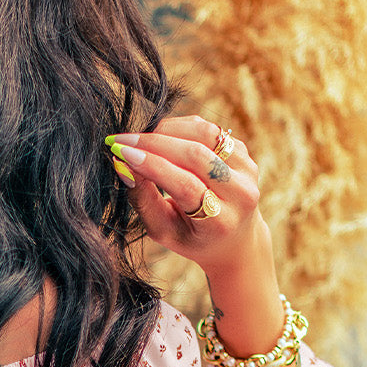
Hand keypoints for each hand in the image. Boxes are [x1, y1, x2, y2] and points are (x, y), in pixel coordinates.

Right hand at [107, 115, 265, 283]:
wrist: (233, 238)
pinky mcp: (244, 151)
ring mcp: (247, 169)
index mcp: (220, 222)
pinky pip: (208, 129)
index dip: (151, 166)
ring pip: (204, 134)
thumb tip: (122, 164)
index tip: (120, 153)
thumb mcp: (163, 231)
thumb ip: (143, 200)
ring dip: (166, 130)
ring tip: (140, 140)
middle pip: (196, 155)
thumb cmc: (191, 238)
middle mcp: (240, 193)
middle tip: (122, 141)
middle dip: (154, 143)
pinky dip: (180, 128)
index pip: (185, 185)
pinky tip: (161, 138)